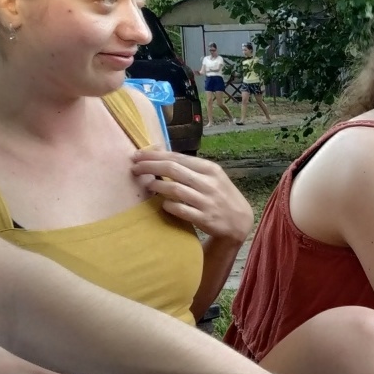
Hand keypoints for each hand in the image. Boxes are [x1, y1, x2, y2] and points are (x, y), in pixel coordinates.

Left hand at [131, 150, 253, 243]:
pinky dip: (168, 205)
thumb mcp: (212, 177)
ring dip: (156, 186)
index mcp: (210, 169)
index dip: (154, 156)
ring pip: (174, 189)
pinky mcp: (204, 218)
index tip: (138, 155)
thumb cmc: (221, 195)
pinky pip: (179, 209)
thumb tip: (160, 152)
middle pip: (172, 169)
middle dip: (149, 166)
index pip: (177, 157)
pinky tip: (162, 204)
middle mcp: (209, 183)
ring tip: (146, 184)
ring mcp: (206, 201)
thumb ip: (189, 167)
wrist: (240, 221)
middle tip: (134, 167)